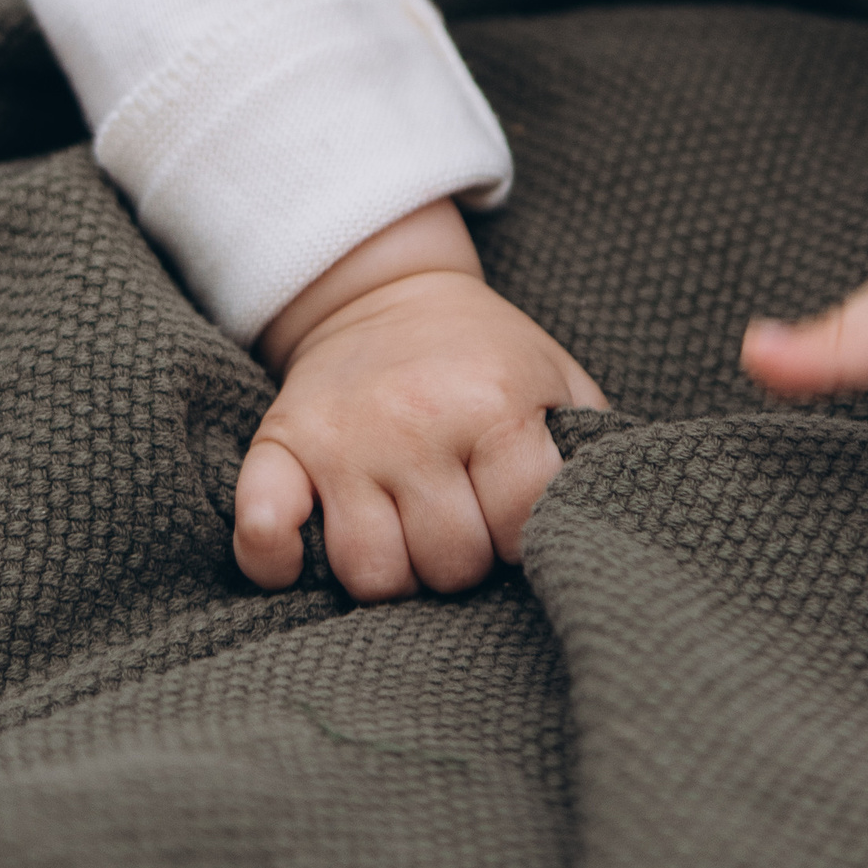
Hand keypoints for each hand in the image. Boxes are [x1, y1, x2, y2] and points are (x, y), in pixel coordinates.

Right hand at [236, 205, 606, 601]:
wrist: (386, 294)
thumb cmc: (485, 358)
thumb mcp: (556, 380)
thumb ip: (590, 450)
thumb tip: (604, 526)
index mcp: (493, 399)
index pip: (522, 527)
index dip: (523, 535)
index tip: (511, 513)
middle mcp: (416, 417)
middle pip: (449, 564)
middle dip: (462, 559)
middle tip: (459, 518)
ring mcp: (343, 435)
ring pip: (370, 573)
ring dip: (392, 570)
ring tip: (405, 530)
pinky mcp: (281, 443)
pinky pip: (263, 527)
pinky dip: (276, 558)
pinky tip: (305, 554)